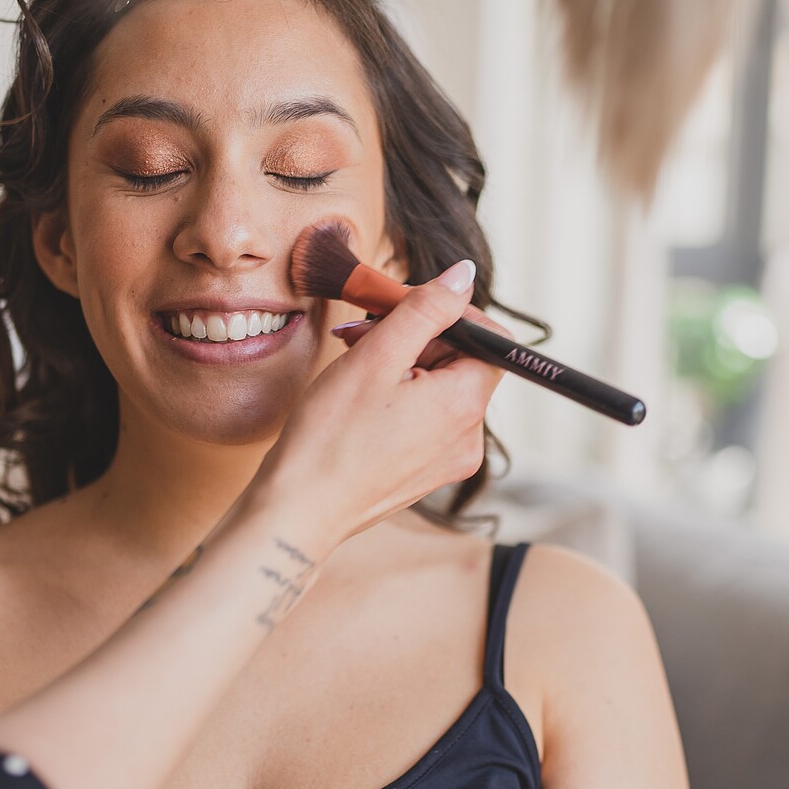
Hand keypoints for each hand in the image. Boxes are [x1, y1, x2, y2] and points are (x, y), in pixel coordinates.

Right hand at [246, 260, 504, 551]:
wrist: (298, 512)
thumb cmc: (330, 437)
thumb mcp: (376, 356)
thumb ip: (426, 310)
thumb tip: (464, 276)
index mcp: (464, 405)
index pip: (489, 339)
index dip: (449, 314)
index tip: (403, 308)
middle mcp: (469, 438)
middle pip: (463, 362)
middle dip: (418, 336)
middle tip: (364, 332)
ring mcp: (448, 460)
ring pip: (441, 389)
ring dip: (403, 364)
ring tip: (355, 363)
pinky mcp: (426, 474)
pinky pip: (426, 420)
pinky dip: (400, 398)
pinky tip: (360, 397)